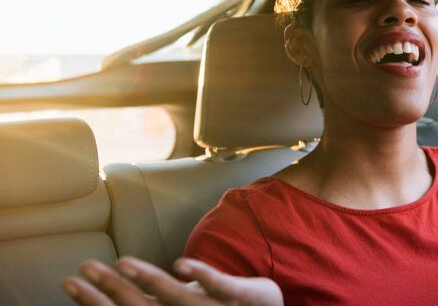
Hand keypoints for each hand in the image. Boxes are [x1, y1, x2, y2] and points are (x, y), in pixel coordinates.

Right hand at [61, 257, 282, 305]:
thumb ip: (148, 298)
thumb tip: (110, 284)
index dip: (95, 300)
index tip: (69, 281)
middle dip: (112, 289)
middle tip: (84, 268)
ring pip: (179, 298)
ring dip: (150, 280)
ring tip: (124, 263)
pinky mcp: (242, 296)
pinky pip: (222, 285)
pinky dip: (202, 275)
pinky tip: (181, 263)